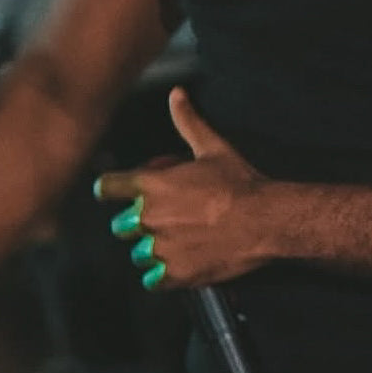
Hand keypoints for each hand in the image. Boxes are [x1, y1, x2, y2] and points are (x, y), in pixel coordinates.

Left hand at [93, 87, 271, 289]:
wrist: (264, 219)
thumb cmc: (239, 182)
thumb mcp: (212, 146)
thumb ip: (188, 121)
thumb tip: (176, 93)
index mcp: (153, 185)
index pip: (108, 187)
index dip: (112, 188)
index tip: (116, 191)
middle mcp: (149, 218)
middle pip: (122, 225)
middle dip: (138, 222)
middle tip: (166, 217)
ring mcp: (160, 249)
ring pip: (139, 253)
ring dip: (153, 248)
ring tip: (180, 240)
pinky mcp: (174, 274)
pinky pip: (153, 279)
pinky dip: (163, 274)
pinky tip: (182, 261)